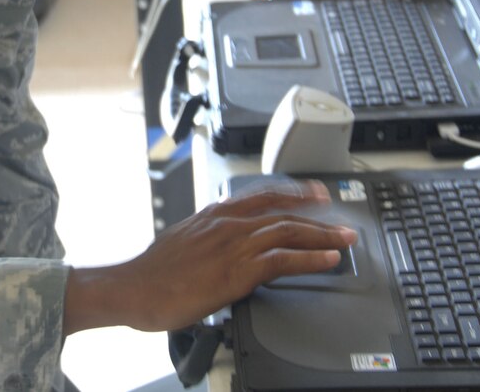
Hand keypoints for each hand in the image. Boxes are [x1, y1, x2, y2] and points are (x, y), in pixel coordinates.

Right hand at [63, 181, 356, 334]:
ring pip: (290, 232)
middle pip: (284, 213)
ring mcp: (234, 245)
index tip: (316, 193)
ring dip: (324, 236)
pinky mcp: (238, 271)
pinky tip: (328, 261)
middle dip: (319, 218)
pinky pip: (284, 260)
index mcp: (214, 214)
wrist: (134, 287)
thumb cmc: (152, 272)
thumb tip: (218, 246)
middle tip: (343, 224)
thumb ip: (207, 238)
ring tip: (346, 241)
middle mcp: (228, 223)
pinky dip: (311, 259)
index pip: (263, 196)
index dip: (295, 194)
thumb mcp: (182, 240)